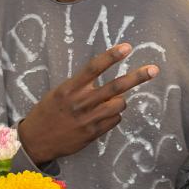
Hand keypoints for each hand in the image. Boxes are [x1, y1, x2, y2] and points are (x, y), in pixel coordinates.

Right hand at [18, 43, 157, 164]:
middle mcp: (80, 103)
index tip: (127, 47)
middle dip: (137, 77)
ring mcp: (88, 119)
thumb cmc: (49, 112)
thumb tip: (107, 84)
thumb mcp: (59, 93)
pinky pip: (114, 120)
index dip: (111, 56)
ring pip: (119, 105)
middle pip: (115, 87)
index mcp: (69, 88)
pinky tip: (101, 117)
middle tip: (153, 69)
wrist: (35, 141)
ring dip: (120, 101)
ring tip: (111, 102)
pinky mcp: (93, 133)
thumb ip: (82, 87)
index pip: (93, 68)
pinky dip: (113, 116)